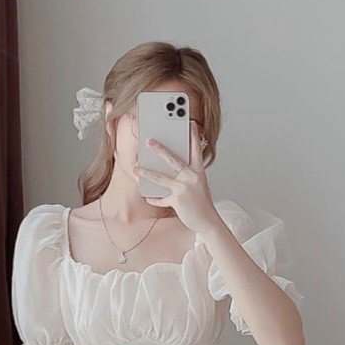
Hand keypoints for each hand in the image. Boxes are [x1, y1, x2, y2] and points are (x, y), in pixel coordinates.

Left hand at [132, 120, 219, 234]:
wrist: (208, 221)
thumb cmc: (202, 203)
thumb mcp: (199, 185)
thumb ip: (188, 175)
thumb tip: (172, 168)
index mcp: (198, 172)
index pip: (196, 150)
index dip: (194, 136)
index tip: (191, 123)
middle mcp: (191, 177)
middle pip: (173, 160)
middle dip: (159, 149)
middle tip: (148, 141)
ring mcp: (184, 189)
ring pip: (161, 178)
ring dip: (145, 172)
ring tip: (135, 167)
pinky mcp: (177, 201)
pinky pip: (162, 199)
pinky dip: (154, 198)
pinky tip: (148, 197)